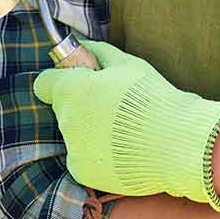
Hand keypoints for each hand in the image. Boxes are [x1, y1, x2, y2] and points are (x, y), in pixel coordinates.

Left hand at [33, 38, 219, 210]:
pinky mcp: (83, 172)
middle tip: (115, 108)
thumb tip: (81, 46)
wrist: (175, 143)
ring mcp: (72, 149)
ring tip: (125, 132)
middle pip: (65, 110)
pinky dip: (98, 156)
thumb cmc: (152, 97)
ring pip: (75, 135)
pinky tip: (123, 151)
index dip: (61, 80)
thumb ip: (98, 53)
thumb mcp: (128, 64)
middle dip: (83, 106)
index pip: (44, 84)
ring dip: (91, 132)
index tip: (81, 83)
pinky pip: (84, 159)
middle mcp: (65, 120)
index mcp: (71, 90)